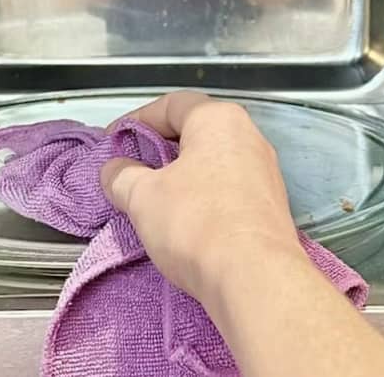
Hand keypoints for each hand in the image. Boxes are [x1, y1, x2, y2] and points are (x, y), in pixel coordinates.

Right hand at [100, 91, 305, 301]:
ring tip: (153, 199)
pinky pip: (227, 189)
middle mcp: (248, 138)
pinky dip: (201, 196)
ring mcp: (264, 173)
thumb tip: (114, 170)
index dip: (136, 120)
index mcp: (219, 120)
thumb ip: (121, 176)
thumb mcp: (142, 197)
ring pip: (212, 163)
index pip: (171, 104)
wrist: (254, 278)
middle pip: (194, 132)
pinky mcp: (269, 206)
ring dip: (180, 176)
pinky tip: (183, 221)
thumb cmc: (196, 224)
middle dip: (158, 149)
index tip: (114, 141)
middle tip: (131, 169)